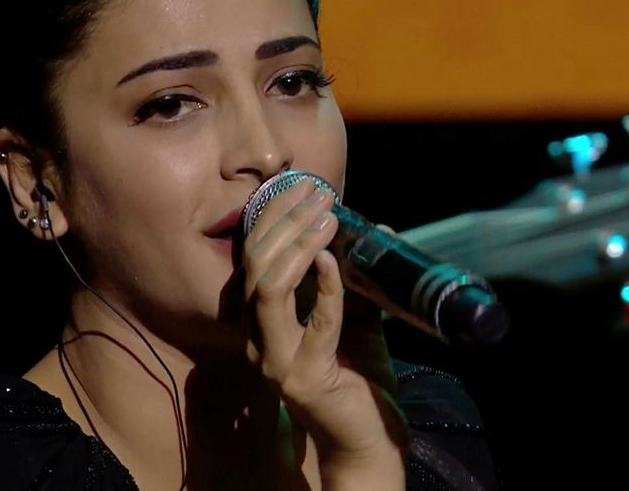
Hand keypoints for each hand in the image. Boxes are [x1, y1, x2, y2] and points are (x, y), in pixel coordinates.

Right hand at [241, 180, 405, 488]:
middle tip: (318, 195)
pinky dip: (324, 288)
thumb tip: (377, 230)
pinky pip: (312, 324)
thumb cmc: (359, 381)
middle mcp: (256, 340)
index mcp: (260, 322)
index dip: (272, 216)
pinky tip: (334, 261)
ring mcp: (275, 361)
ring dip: (299, 246)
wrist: (368, 441)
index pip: (250, 257)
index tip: (303, 186)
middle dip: (284, 221)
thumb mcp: (354, 320)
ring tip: (328, 220)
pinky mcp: (304, 377)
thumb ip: (355, 280)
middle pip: (253, 264)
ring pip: (268, 288)